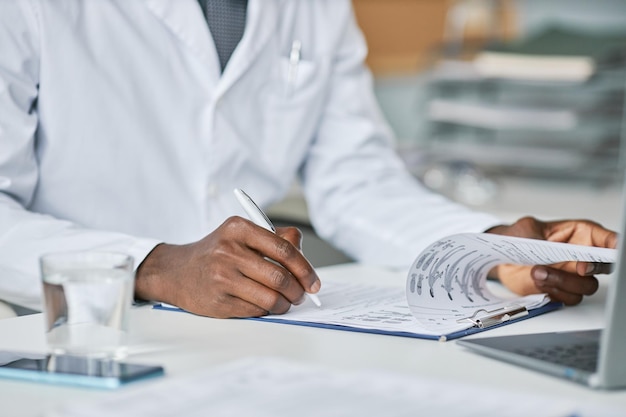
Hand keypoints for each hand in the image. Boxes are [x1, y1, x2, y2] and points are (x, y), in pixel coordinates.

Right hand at [134, 216, 320, 317]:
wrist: (177, 271)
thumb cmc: (217, 252)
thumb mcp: (242, 235)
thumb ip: (276, 239)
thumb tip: (304, 258)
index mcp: (239, 229)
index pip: (284, 249)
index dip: (305, 268)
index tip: (314, 281)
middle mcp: (229, 251)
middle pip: (280, 277)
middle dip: (297, 291)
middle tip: (301, 295)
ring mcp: (222, 278)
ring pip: (270, 298)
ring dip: (285, 304)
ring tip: (285, 302)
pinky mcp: (218, 301)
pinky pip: (255, 311)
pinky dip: (267, 311)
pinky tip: (265, 306)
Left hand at [486, 216, 616, 304]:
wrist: (502, 259)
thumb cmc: (518, 238)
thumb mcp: (525, 228)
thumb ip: (537, 234)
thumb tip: (544, 243)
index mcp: (580, 234)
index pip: (608, 240)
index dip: (614, 246)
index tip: (613, 251)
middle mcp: (581, 256)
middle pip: (605, 267)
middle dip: (595, 268)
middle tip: (580, 268)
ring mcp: (572, 275)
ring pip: (586, 286)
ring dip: (564, 282)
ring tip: (539, 272)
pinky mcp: (561, 290)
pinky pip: (569, 298)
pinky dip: (554, 292)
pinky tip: (538, 282)